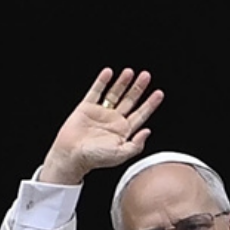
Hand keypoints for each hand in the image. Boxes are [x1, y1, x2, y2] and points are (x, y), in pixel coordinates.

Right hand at [40, 67, 163, 184]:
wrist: (71, 155)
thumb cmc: (94, 158)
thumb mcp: (120, 155)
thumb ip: (136, 145)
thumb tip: (147, 132)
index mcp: (123, 131)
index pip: (140, 114)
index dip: (150, 104)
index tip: (159, 93)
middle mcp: (113, 121)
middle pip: (130, 101)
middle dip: (138, 88)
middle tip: (146, 76)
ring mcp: (100, 113)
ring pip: (115, 94)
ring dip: (123, 82)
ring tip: (130, 72)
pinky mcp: (86, 108)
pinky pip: (96, 91)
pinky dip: (102, 82)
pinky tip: (108, 73)